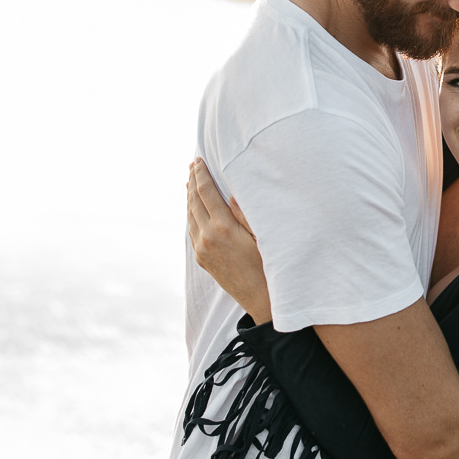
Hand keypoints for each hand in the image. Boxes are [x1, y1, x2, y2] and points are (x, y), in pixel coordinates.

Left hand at [186, 159, 273, 324]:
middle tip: (193, 165)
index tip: (198, 160)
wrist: (261, 298)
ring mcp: (201, 249)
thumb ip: (245, 212)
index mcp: (222, 227)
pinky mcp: (201, 259)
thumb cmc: (269, 264)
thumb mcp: (262, 235)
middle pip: (193, 201)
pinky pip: (192, 230)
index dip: (201, 174)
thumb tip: (232, 191)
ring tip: (191, 182)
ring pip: (190, 216)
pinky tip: (195, 207)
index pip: (205, 192)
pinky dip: (191, 213)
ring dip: (189, 196)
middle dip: (192, 181)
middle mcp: (207, 237)